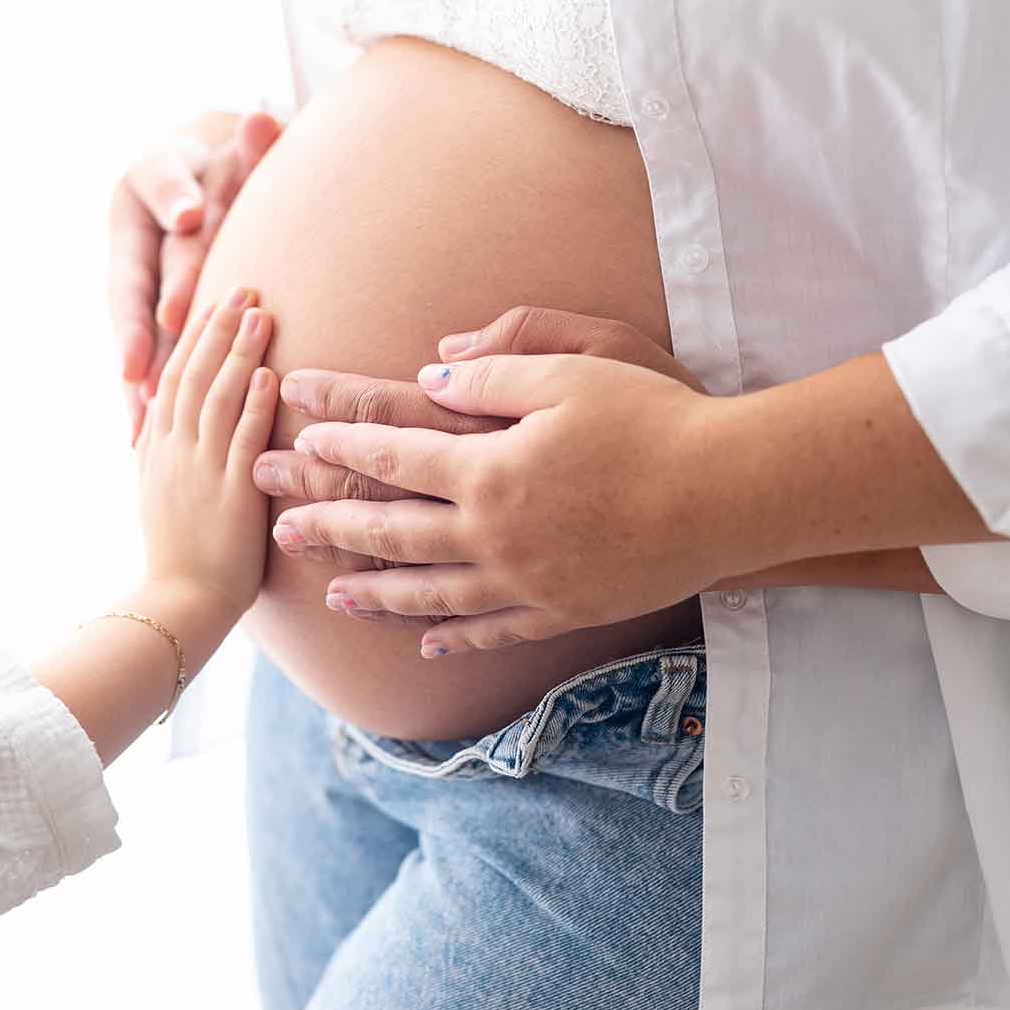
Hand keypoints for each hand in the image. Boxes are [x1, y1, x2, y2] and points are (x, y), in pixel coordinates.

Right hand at [109, 112, 282, 439]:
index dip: (173, 195)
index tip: (186, 215)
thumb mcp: (239, 144)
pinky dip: (140, 391)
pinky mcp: (141, 314)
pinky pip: (138, 352)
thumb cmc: (227, 161)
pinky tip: (139, 430)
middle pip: (142, 265)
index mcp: (147, 177)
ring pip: (133, 321)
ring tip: (139, 401)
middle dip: (150, 308)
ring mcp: (134, 271)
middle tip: (159, 341)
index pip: (162, 179)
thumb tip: (265, 121)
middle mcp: (132, 227)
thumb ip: (253, 144)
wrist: (197, 183)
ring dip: (137, 360)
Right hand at [137, 288, 277, 619]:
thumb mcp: (158, 495)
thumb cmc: (177, 557)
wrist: (177, 604)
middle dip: (221, 327)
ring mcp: (200, 472)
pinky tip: (272, 376)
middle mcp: (175, 452)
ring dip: (240, 353)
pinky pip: (242, 442)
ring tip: (262, 313)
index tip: (218, 301)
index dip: (197, 336)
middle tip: (247, 286)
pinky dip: (256, 406)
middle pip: (196, 374)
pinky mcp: (230, 497)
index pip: (176, 377)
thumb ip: (163, 454)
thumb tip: (165, 420)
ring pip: (218, 399)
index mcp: (157, 448)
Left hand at [272, 353, 726, 655]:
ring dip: (375, 593)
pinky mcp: (563, 608)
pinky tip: (425, 641)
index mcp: (489, 466)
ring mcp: (526, 580)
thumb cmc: (656, 416)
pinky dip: (454, 637)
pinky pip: (493, 630)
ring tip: (331, 598)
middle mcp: (494, 531)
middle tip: (279, 529)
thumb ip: (494, 371)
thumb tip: (428, 374)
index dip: (342, 441)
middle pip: (393, 530)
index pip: (394, 451)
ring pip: (431, 592)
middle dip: (330, 524)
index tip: (296, 438)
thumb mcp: (572, 368)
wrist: (730, 492)